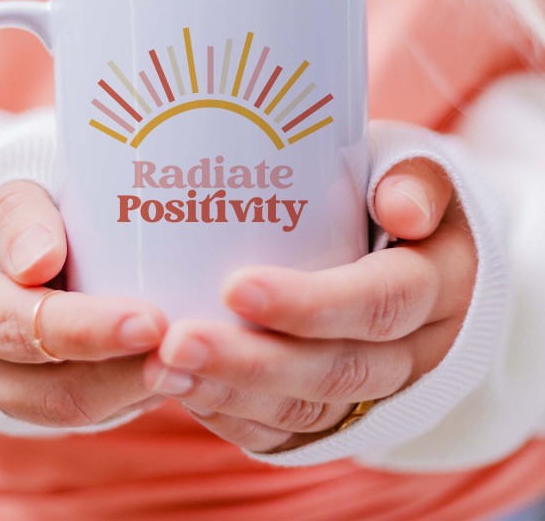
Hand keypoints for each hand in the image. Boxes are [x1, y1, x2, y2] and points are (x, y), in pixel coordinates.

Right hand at [0, 181, 166, 427]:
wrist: (24, 255)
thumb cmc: (26, 220)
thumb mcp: (12, 199)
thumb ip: (17, 218)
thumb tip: (39, 261)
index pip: (14, 326)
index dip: (80, 330)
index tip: (147, 322)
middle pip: (53, 391)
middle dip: (124, 376)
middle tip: (185, 349)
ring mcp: (26, 392)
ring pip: (86, 411)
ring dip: (143, 390)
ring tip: (194, 361)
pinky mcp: (66, 398)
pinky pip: (107, 409)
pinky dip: (147, 390)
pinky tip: (186, 365)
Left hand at [144, 159, 475, 451]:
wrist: (410, 255)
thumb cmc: (389, 196)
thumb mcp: (411, 169)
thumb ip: (411, 179)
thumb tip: (404, 209)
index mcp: (438, 285)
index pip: (382, 302)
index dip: (313, 303)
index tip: (235, 287)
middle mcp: (413, 352)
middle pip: (339, 371)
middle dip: (254, 363)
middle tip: (179, 343)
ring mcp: (375, 391)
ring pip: (308, 410)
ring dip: (231, 394)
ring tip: (163, 372)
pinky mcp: (338, 413)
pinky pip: (289, 432)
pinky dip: (234, 418)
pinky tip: (184, 393)